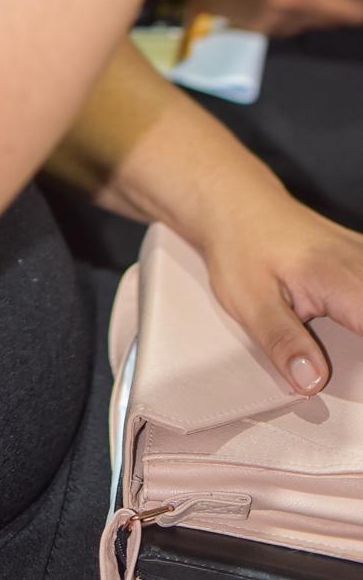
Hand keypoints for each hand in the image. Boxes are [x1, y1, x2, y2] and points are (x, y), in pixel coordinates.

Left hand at [201, 179, 362, 392]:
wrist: (235, 203)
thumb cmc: (239, 247)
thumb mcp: (248, 301)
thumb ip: (283, 342)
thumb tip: (312, 383)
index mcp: (340, 280)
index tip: (352, 377)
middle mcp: (362, 264)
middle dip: (358, 351)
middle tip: (327, 356)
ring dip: (356, 327)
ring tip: (340, 342)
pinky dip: (357, 313)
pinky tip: (344, 320)